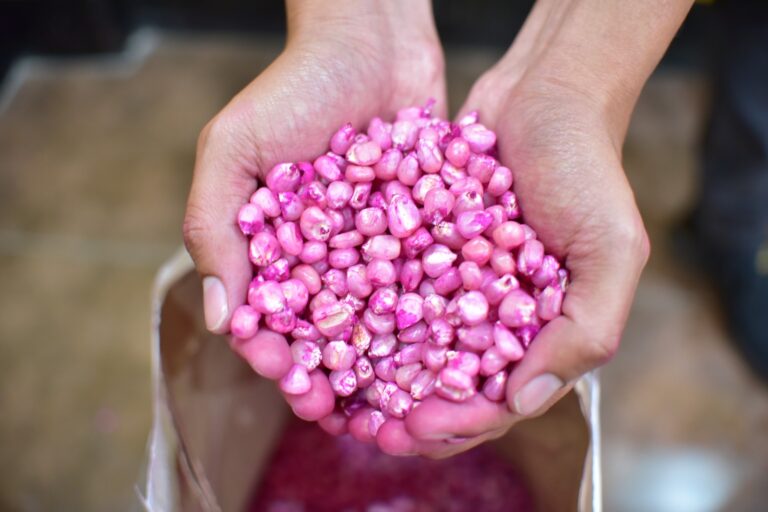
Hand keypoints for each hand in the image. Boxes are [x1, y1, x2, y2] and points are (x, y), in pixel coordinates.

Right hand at [183, 0, 444, 425]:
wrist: (370, 39)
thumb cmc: (291, 88)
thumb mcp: (232, 149)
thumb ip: (213, 228)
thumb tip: (218, 319)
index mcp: (274, 250)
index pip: (271, 319)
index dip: (278, 356)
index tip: (292, 383)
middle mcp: (326, 258)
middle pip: (329, 333)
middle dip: (335, 377)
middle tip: (349, 414)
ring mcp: (378, 248)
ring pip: (382, 321)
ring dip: (388, 365)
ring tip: (403, 401)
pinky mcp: (424, 231)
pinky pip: (430, 281)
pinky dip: (437, 317)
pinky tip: (453, 351)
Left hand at [378, 0, 667, 456]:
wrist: (545, 94)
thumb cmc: (586, 171)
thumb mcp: (610, 252)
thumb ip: (583, 332)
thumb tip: (521, 401)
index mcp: (544, 333)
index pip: (499, 400)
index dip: (459, 423)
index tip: (415, 428)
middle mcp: (497, 317)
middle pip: (448, 383)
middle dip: (409, 411)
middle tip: (367, 428)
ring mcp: (459, 285)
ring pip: (414, 345)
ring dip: (380, 374)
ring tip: (340, 390)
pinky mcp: (427, 250)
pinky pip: (394, 289)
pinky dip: (367, 311)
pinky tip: (332, 325)